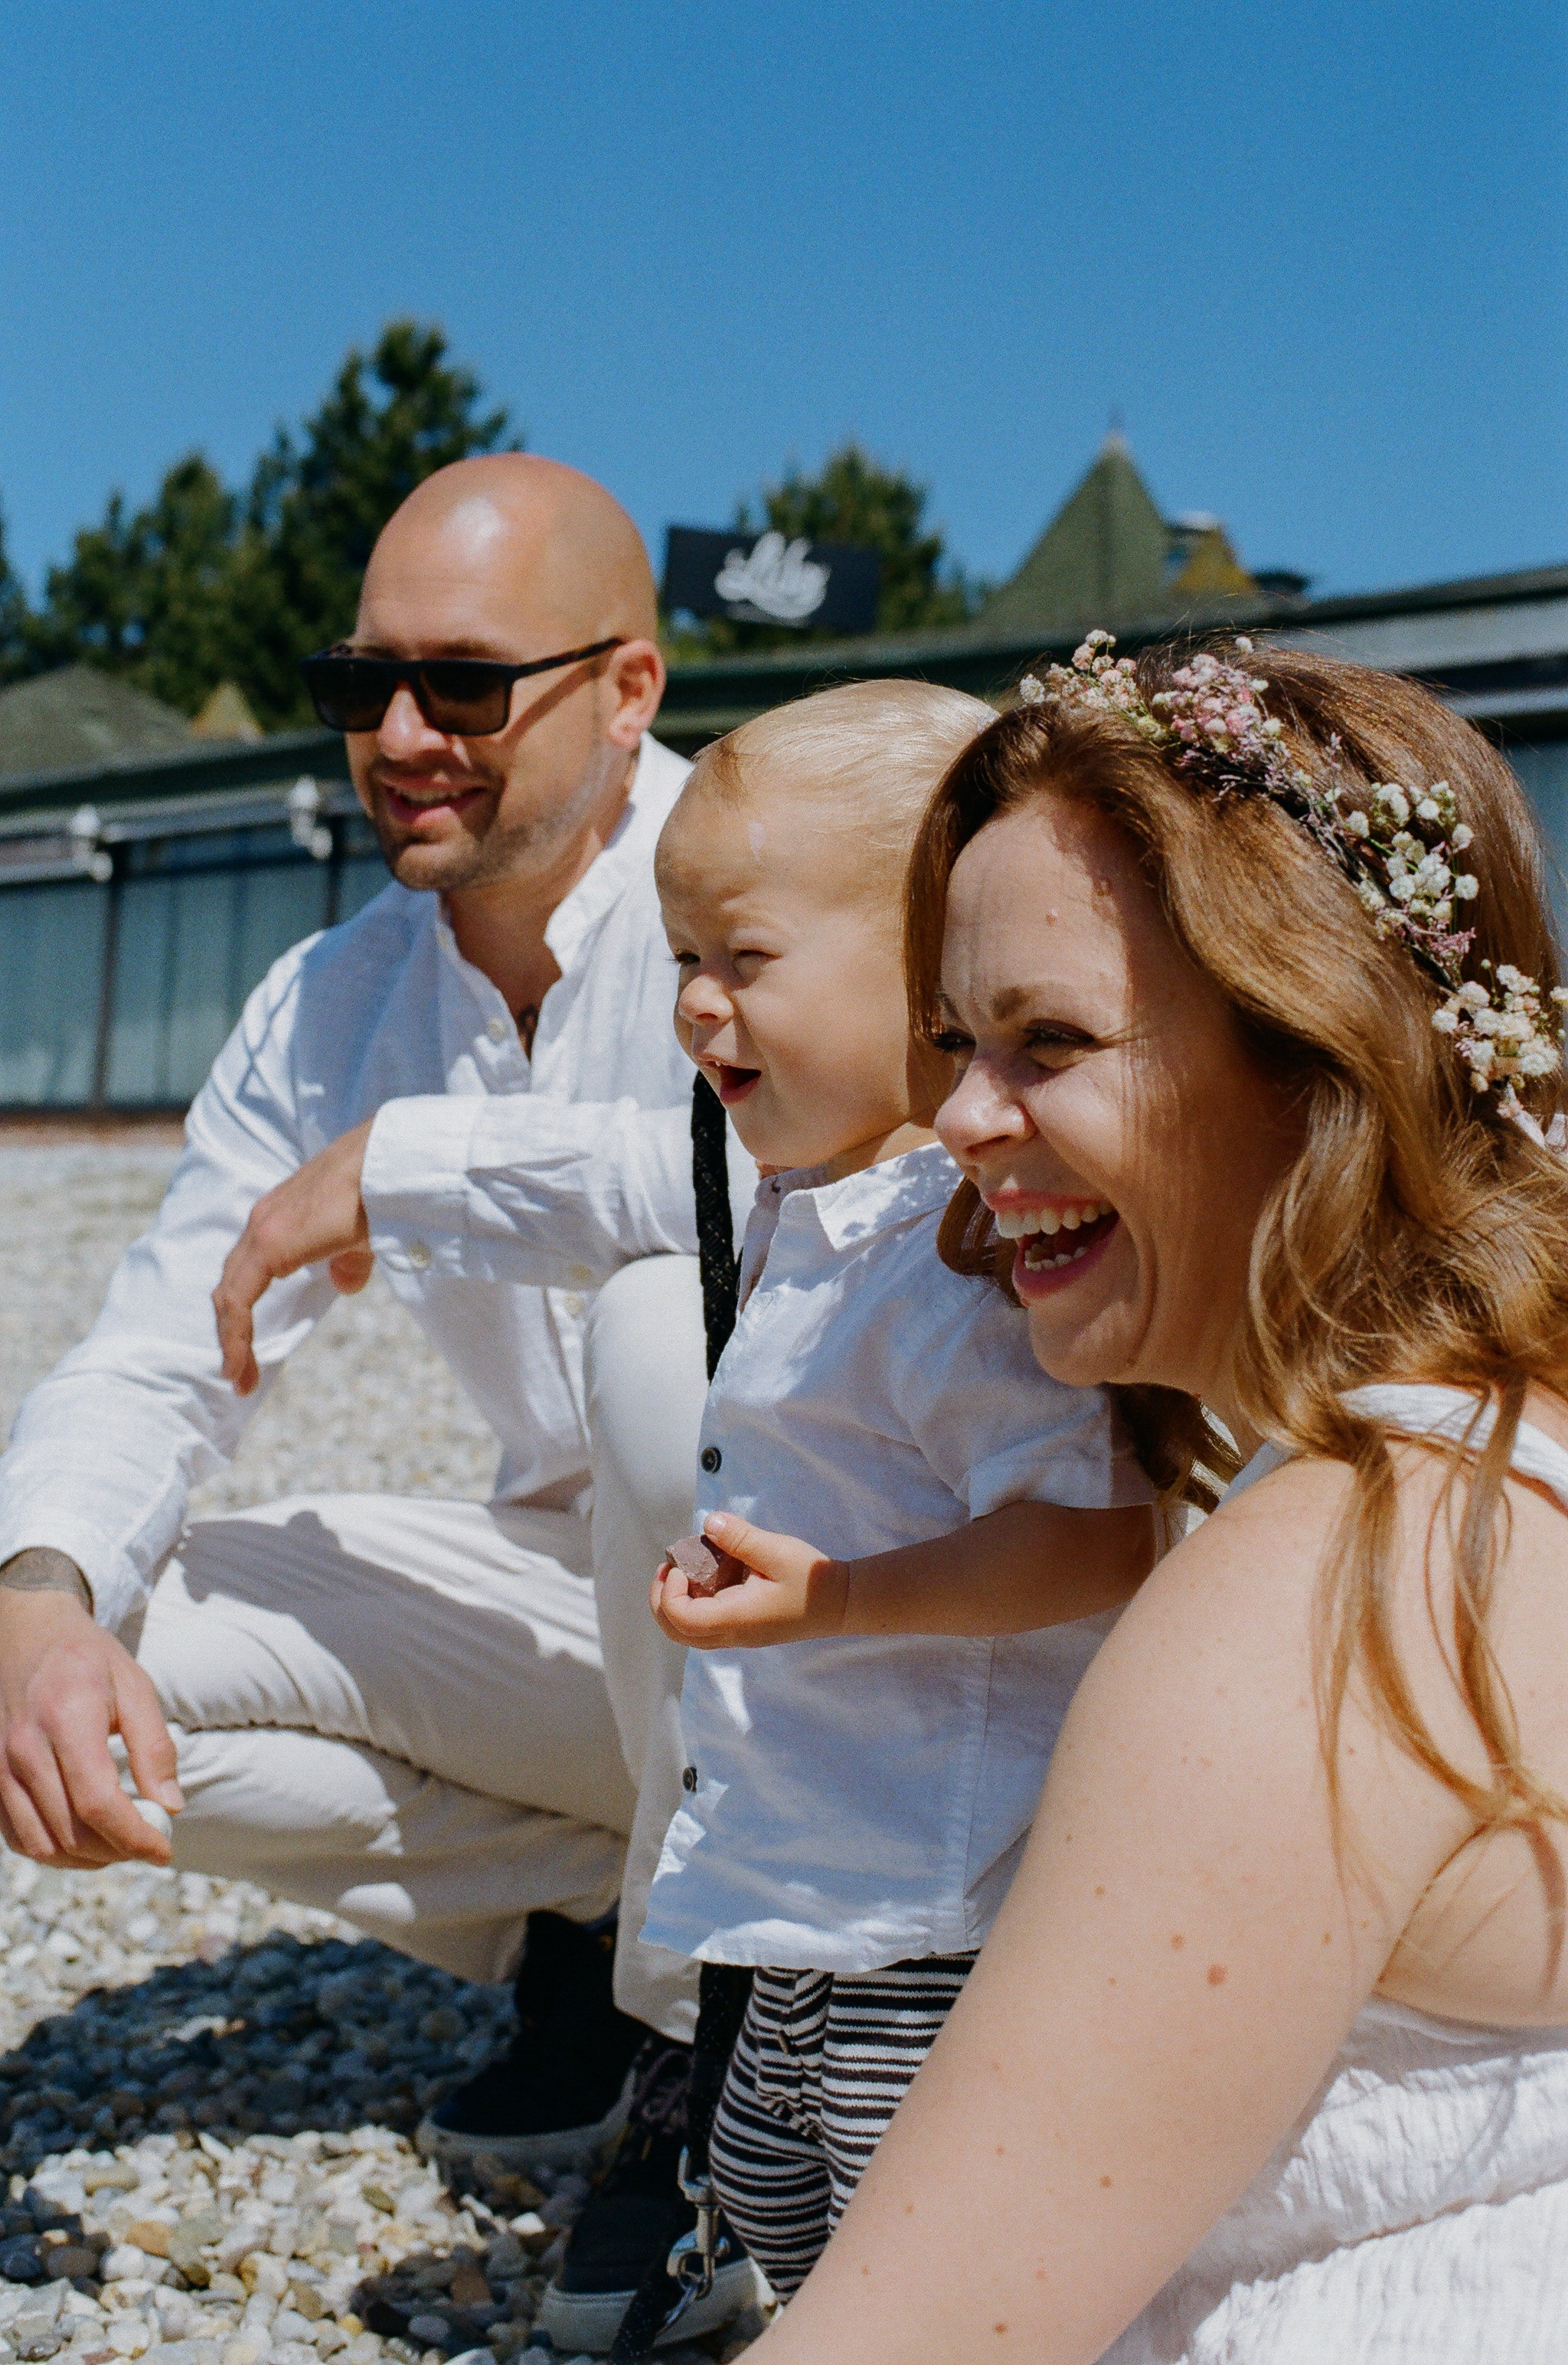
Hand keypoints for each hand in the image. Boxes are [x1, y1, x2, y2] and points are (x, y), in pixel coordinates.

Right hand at [0, 1580, 182, 1867]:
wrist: (26, 1633)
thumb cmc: (87, 1659)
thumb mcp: (135, 1686)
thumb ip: (154, 1746)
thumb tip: (171, 1805)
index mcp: (67, 1719)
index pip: (98, 1802)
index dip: (135, 1837)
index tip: (165, 1850)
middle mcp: (24, 1748)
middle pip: (71, 1831)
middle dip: (118, 1851)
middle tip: (149, 1843)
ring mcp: (0, 1767)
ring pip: (42, 1845)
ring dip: (87, 1859)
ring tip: (121, 1845)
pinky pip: (18, 1837)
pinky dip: (54, 1851)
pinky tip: (85, 1839)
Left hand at [214, 1119, 375, 1394]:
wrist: (389, 1166)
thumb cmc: (383, 1190)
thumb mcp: (364, 1236)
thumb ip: (348, 1261)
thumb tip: (342, 1283)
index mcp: (282, 1216)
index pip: (249, 1268)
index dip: (246, 1308)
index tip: (251, 1346)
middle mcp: (263, 1220)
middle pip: (233, 1282)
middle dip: (233, 1329)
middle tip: (239, 1371)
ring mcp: (262, 1230)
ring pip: (230, 1295)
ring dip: (232, 1339)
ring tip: (239, 1379)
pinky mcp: (268, 1245)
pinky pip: (238, 1300)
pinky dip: (235, 1335)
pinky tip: (240, 1363)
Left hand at [649, 1512, 849, 1647]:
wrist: (841, 1603)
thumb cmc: (812, 1578)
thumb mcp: (777, 1550)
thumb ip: (741, 1538)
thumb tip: (709, 1523)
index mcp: (737, 1618)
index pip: (682, 1618)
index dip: (668, 1592)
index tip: (680, 1564)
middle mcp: (734, 1634)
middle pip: (677, 1633)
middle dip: (661, 1601)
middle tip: (667, 1569)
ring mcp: (740, 1636)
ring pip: (689, 1634)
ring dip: (675, 1605)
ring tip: (682, 1572)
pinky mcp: (746, 1631)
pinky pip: (706, 1629)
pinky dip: (693, 1607)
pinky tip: (708, 1579)